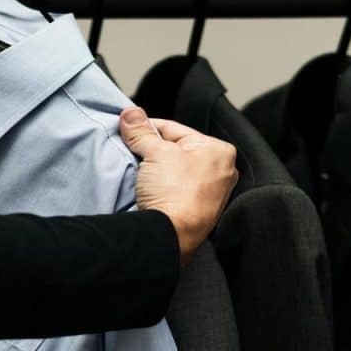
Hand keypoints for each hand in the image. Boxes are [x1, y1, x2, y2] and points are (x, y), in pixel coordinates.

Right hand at [119, 107, 237, 264]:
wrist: (172, 235)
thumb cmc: (174, 193)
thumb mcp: (155, 153)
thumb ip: (141, 131)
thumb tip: (130, 114)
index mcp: (219, 150)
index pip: (174, 129)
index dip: (147, 127)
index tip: (129, 128)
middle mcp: (222, 171)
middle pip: (175, 149)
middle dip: (152, 150)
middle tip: (131, 150)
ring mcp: (212, 193)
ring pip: (175, 170)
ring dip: (156, 169)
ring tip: (139, 171)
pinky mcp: (199, 211)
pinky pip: (176, 189)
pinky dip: (162, 186)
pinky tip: (149, 188)